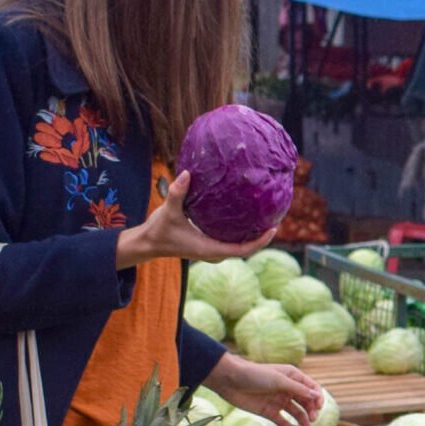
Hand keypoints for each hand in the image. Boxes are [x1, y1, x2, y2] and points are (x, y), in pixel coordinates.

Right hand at [116, 171, 277, 267]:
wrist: (149, 244)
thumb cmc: (159, 230)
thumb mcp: (168, 211)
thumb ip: (177, 193)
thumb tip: (186, 173)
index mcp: (209, 249)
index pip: (242, 250)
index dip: (260, 241)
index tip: (273, 229)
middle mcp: (214, 252)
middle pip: (246, 249)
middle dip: (262, 237)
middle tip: (276, 219)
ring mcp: (212, 250)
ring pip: (239, 246)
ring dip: (254, 236)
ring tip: (266, 218)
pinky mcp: (208, 244)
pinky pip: (231, 241)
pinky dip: (242, 233)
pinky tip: (247, 217)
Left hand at [205, 352, 325, 425]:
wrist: (231, 381)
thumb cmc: (255, 375)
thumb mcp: (279, 380)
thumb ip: (298, 389)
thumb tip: (317, 395)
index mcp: (292, 377)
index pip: (311, 388)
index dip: (318, 397)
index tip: (319, 407)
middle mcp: (287, 388)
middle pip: (306, 401)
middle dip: (311, 410)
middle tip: (312, 419)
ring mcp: (278, 400)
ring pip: (296, 412)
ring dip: (303, 421)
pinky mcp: (268, 411)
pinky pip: (282, 421)